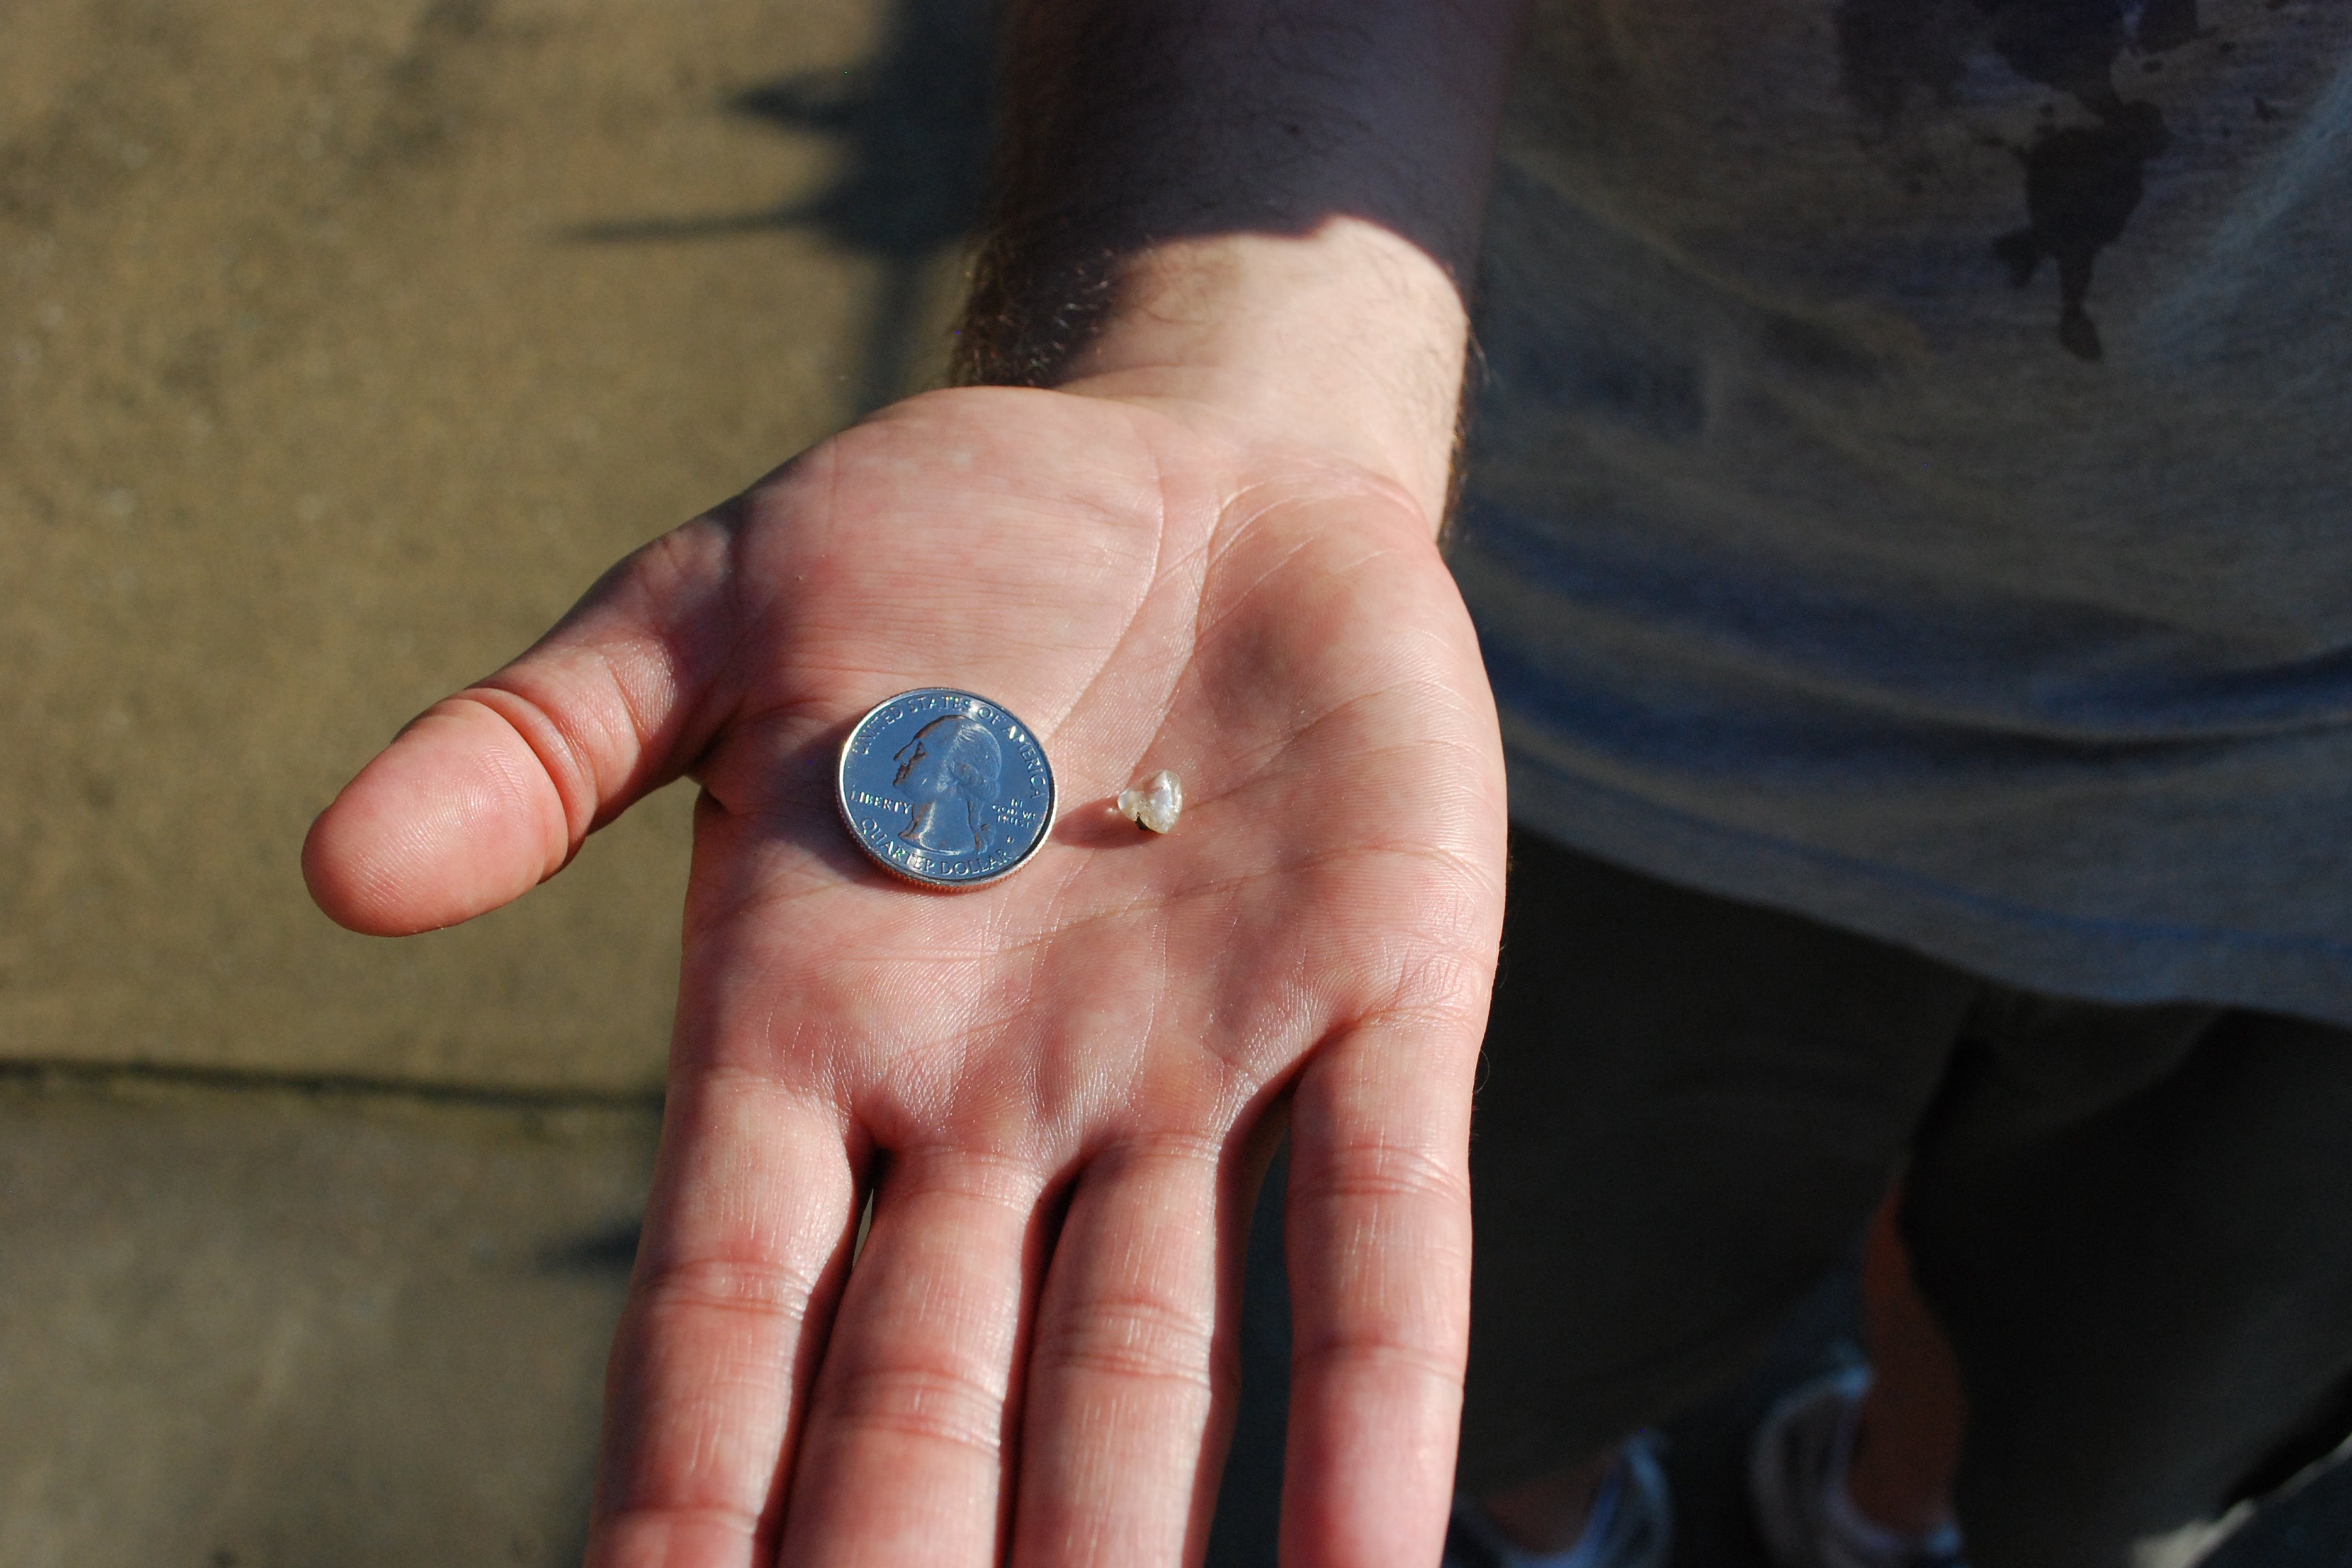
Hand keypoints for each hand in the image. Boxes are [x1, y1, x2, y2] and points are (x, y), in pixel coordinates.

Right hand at [304, 384, 1507, 1565]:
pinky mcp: (1383, 1003)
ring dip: (1121, 1539)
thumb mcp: (711, 611)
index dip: (691, 1482)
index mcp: (820, 1027)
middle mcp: (1002, 1101)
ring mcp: (1195, 1068)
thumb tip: (336, 872)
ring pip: (1149, 1365)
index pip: (734, 1308)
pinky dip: (1382, 1409)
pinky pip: (1377, 1240)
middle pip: (933, 1393)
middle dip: (901, 1559)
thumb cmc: (939, 547)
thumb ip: (538, 745)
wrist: (1187, 466)